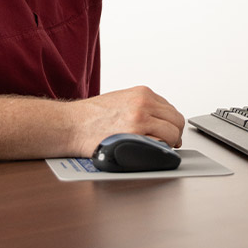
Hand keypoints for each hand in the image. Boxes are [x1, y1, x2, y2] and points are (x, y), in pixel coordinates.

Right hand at [70, 85, 185, 156]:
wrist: (71, 125)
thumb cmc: (91, 116)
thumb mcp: (121, 99)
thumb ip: (142, 106)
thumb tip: (160, 120)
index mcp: (142, 93)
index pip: (170, 109)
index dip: (170, 124)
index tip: (168, 133)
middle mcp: (144, 104)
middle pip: (176, 121)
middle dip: (173, 134)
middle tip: (168, 144)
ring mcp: (141, 120)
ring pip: (172, 134)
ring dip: (168, 144)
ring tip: (158, 149)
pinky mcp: (135, 137)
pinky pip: (160, 146)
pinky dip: (158, 152)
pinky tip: (149, 153)